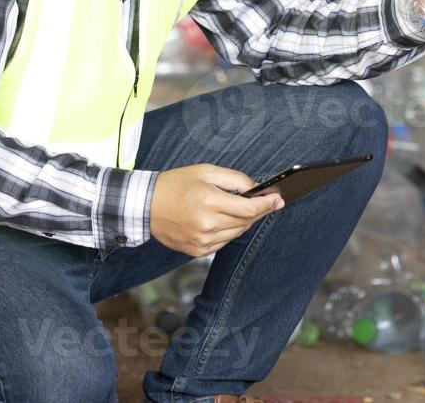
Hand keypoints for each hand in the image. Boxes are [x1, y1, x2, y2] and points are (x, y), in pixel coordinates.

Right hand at [149, 164, 283, 257]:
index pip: (248, 208)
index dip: (267, 204)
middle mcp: (207, 225)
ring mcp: (202, 241)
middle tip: (268, 202)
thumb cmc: (175, 184)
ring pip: (237, 233)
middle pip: (246, 221)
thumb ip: (234, 179)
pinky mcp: (197, 251)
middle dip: (259, 211)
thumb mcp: (205, 171)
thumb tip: (257, 188)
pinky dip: (230, 231)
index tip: (278, 199)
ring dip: (245, 221)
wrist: (146, 205)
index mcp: (209, 201)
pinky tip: (225, 220)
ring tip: (244, 208)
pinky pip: (224, 242)